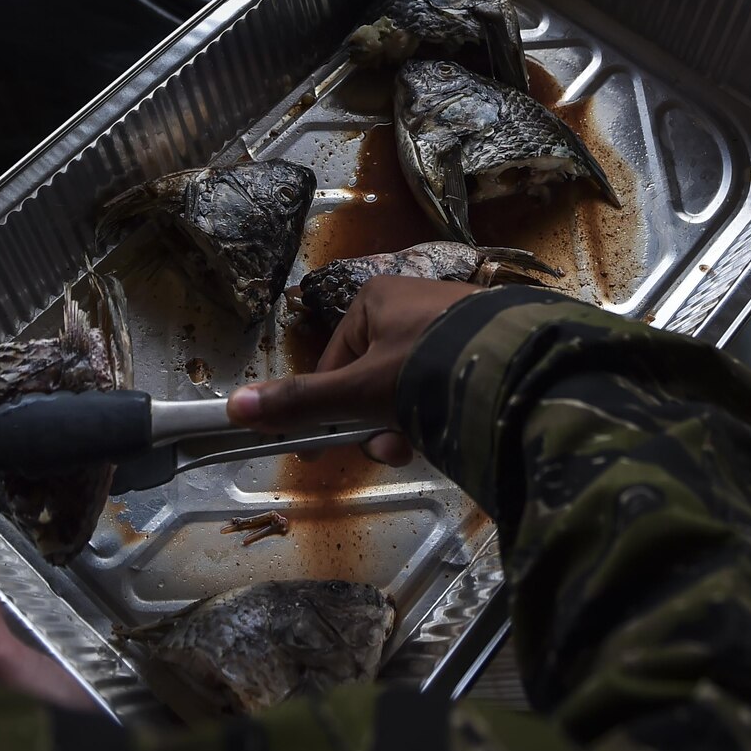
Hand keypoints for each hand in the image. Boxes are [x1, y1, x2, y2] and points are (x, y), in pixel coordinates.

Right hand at [227, 276, 480, 466]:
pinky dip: (442, 407)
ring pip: (409, 384)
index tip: (321, 452)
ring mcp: (452, 319)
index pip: (333, 362)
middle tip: (392, 450)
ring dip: (407, 421)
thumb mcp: (359, 391)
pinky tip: (453, 425)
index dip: (325, 411)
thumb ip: (301, 402)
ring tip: (424, 442)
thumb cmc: (427, 366)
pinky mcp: (485, 340)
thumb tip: (232, 408)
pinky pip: (446, 380)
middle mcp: (412, 299)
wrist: (517, 365)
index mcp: (375, 297)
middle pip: (372, 377)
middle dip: (375, 423)